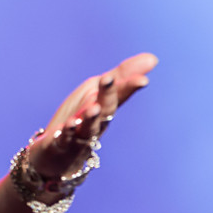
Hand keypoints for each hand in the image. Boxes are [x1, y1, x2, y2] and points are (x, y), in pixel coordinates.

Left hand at [29, 52, 158, 179]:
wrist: (58, 154)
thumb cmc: (81, 118)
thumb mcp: (98, 92)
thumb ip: (121, 76)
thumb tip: (153, 58)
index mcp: (105, 106)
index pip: (119, 94)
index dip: (129, 86)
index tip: (142, 79)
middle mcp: (96, 121)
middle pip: (105, 109)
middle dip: (108, 94)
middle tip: (109, 78)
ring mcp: (79, 135)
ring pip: (88, 127)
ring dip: (90, 117)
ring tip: (93, 108)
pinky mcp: (60, 145)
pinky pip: (64, 139)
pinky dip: (67, 133)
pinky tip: (67, 125)